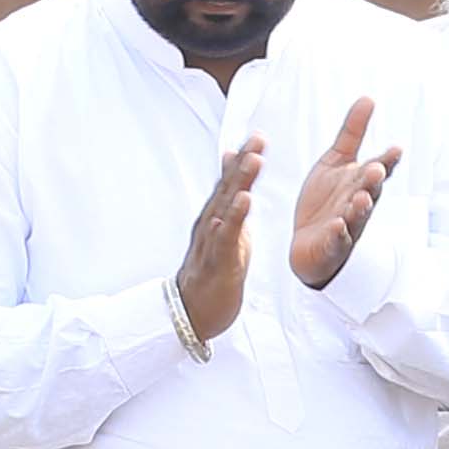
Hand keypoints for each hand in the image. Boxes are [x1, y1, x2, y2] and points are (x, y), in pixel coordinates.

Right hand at [175, 134, 264, 348]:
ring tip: (254, 159)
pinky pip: (225, 235)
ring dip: (240, 181)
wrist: (190, 312)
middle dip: (244, 161)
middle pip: (228, 187)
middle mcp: (210, 223)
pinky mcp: (217, 260)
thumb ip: (231, 206)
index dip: (244, 159)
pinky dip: (234, 216)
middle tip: (258, 138)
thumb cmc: (211, 271)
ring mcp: (211, 241)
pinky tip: (244, 200)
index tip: (258, 136)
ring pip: (226, 205)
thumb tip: (236, 184)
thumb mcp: (227, 234)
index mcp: (216, 217)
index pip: (231, 183)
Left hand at [286, 98, 397, 292]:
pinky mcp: (331, 244)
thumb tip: (368, 98)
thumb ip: (352, 132)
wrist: (310, 243)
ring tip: (361, 199)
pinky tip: (337, 226)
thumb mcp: (336, 161)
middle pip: (369, 191)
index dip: (387, 161)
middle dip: (373, 181)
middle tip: (376, 169)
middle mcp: (358, 203)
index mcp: (360, 182)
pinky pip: (336, 240)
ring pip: (357, 216)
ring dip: (360, 208)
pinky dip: (338, 234)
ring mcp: (347, 225)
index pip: (378, 169)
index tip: (395, 149)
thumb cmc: (327, 200)